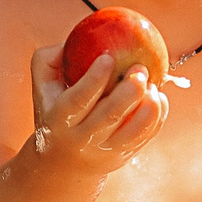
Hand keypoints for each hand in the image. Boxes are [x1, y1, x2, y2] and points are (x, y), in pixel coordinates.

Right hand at [26, 42, 166, 171]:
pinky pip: (146, 136)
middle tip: (140, 67)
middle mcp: (81, 139)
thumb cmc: (53, 111)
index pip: (78, 100)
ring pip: (133, 131)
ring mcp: (104, 151)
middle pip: (110, 115)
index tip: (109, 57)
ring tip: (153, 84)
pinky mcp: (123, 156)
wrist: (61, 164)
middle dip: (129, 89)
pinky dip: (158, 116)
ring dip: (149, 106)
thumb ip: (50, 60)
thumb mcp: (42, 87)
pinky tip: (159, 97)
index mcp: (59, 120)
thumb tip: (73, 37)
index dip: (94, 78)